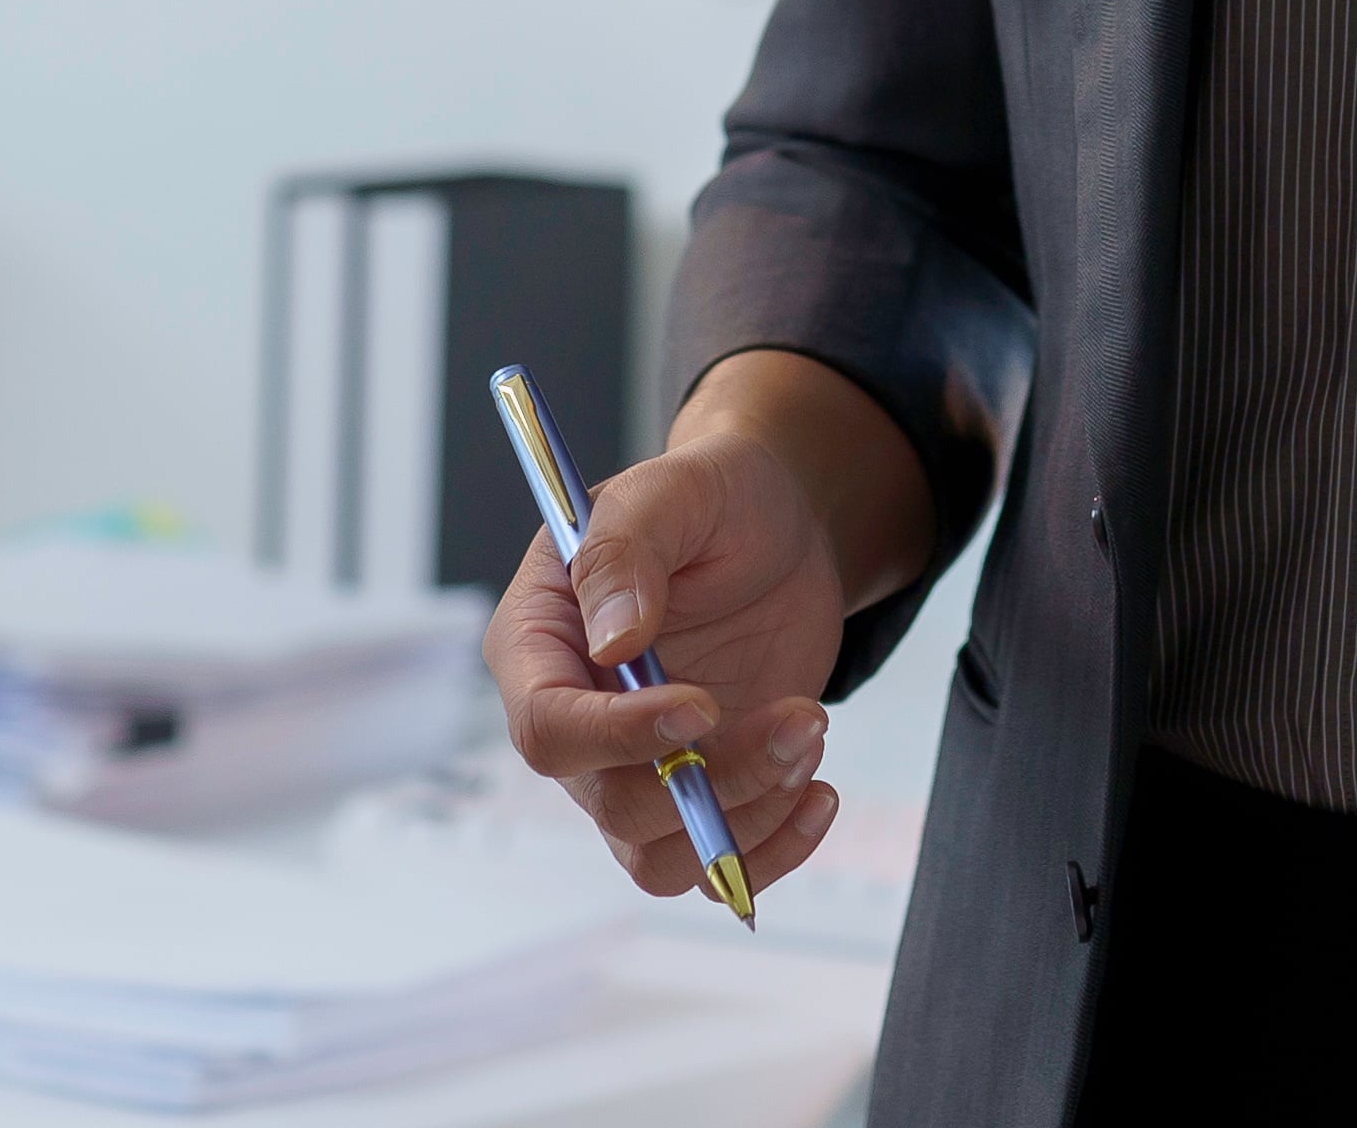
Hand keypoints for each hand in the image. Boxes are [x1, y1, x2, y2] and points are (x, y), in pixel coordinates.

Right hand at [488, 426, 850, 906]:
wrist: (780, 528)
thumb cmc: (713, 497)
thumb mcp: (671, 489)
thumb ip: (626, 550)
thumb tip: (615, 638)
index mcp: (539, 643)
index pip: (547, 727)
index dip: (617, 736)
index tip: (702, 707)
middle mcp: (577, 720)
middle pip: (614, 805)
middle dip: (712, 781)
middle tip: (800, 719)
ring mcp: (635, 767)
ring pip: (663, 856)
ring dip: (748, 818)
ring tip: (810, 731)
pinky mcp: (697, 792)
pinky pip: (712, 867)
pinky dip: (773, 850)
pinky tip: (817, 790)